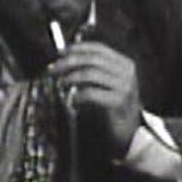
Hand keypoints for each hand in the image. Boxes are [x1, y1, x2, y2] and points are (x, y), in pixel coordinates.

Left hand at [48, 41, 141, 156]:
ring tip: (60, 85)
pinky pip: (91, 93)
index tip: (60, 53)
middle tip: (52, 70)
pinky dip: (77, 96)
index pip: (98, 48)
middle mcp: (126, 72)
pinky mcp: (118, 102)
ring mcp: (124, 86)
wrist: (128, 133)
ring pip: (90, 74)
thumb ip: (89, 71)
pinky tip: (72, 102)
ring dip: (70, 78)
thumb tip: (63, 61)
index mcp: (123, 64)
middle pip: (92, 59)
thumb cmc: (111, 108)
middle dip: (68, 62)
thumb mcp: (103, 85)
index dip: (77, 48)